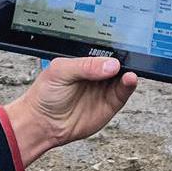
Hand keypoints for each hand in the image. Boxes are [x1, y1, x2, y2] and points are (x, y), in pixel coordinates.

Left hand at [2, 57, 137, 168]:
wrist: (42, 123)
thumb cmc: (45, 95)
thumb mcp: (60, 72)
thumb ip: (84, 66)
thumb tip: (110, 64)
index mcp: (84, 62)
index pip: (103, 51)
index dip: (112, 49)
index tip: (121, 47)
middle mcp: (96, 74)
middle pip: (116, 63)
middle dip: (125, 59)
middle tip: (129, 58)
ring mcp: (103, 89)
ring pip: (123, 77)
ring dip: (129, 72)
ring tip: (129, 71)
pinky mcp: (110, 104)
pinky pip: (123, 93)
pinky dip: (128, 85)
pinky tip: (129, 79)